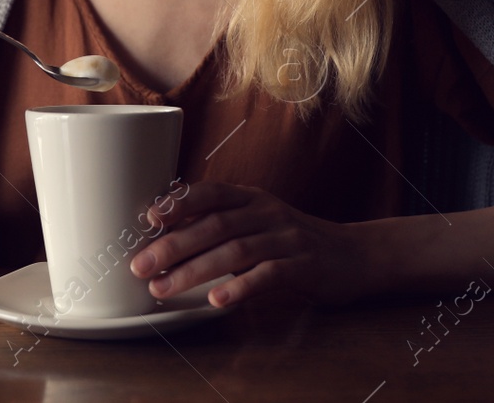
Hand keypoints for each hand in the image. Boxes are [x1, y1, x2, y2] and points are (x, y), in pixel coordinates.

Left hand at [129, 181, 367, 307]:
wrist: (352, 255)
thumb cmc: (291, 242)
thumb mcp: (257, 223)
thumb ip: (220, 226)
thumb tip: (165, 236)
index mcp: (251, 198)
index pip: (210, 192)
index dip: (178, 202)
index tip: (147, 218)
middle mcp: (267, 212)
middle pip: (215, 225)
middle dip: (173, 245)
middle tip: (140, 266)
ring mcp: (287, 238)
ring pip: (236, 251)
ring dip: (195, 270)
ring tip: (164, 288)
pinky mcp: (304, 265)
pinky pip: (268, 275)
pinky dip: (240, 287)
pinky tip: (216, 300)